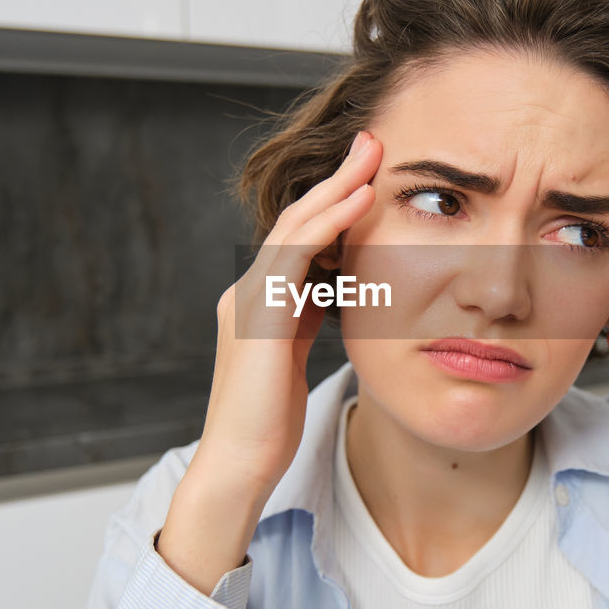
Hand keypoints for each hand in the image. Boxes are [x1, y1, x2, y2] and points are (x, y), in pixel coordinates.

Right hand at [189, 130, 381, 494]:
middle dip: (336, 179)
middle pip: (296, 220)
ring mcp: (248, 301)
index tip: (367, 175)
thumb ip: (305, 320)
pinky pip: (296, 256)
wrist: (238, 466)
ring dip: (336, 189)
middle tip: (370, 142)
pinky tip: (359, 203)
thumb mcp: (293, 358)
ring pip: (294, 228)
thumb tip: (333, 292)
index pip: (299, 239)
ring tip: (370, 157)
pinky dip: (329, 224)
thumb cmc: (268, 422)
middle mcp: (248, 292)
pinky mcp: (257, 316)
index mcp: (260, 301)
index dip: (333, 204)